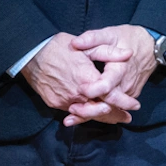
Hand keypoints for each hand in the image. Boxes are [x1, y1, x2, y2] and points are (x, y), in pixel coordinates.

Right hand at [19, 32, 133, 119]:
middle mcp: (76, 93)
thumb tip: (128, 54)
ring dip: (101, 117)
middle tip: (127, 117)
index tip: (134, 106)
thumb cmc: (59, 47)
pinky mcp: (54, 103)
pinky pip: (72, 112)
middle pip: (100, 110)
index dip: (124, 102)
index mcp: (86, 78)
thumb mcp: (86, 45)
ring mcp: (64, 100)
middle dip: (115, 115)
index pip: (110, 96)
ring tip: (115, 119)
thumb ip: (108, 52)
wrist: (31, 54)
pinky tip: (92, 114)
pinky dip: (84, 114)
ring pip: (87, 114)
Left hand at [63, 25, 158, 126]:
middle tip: (71, 109)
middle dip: (88, 110)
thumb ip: (92, 38)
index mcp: (119, 69)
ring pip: (110, 108)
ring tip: (71, 118)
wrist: (151, 46)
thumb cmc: (129, 38)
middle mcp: (125, 85)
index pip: (106, 86)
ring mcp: (129, 92)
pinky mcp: (129, 95)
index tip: (79, 88)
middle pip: (107, 103)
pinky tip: (84, 115)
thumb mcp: (110, 34)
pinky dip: (100, 112)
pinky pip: (115, 106)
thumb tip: (74, 43)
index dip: (92, 89)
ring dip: (91, 113)